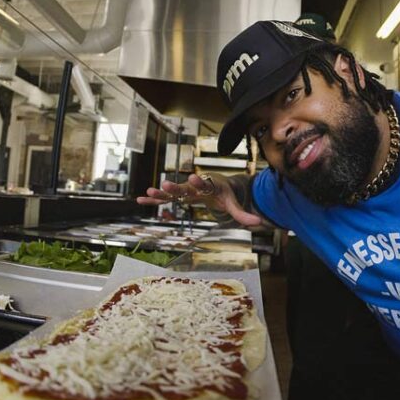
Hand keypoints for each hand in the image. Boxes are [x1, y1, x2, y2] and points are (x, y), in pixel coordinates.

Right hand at [136, 173, 262, 226]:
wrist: (216, 184)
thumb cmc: (224, 193)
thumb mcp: (233, 203)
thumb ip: (242, 213)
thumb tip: (258, 222)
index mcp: (210, 185)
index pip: (205, 183)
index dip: (200, 181)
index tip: (194, 176)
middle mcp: (195, 186)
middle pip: (185, 186)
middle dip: (176, 186)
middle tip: (166, 184)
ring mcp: (185, 190)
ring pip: (173, 192)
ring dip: (161, 193)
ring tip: (148, 193)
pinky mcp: (179, 195)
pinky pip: (166, 199)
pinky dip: (155, 200)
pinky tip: (141, 200)